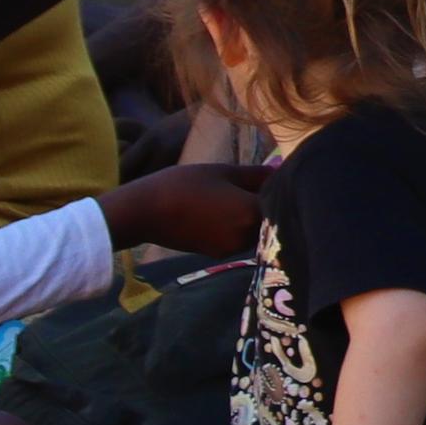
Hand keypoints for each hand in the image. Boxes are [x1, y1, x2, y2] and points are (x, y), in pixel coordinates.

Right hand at [98, 161, 270, 255]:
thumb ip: (256, 174)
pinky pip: (238, 237)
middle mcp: (245, 237)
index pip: (281, 201)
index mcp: (251, 214)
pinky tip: (223, 208)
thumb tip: (280, 171)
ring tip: (237, 193)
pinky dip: (237, 224)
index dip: (281, 187)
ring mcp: (231, 248)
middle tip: (257, 181)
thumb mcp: (222, 172)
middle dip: (268, 202)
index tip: (276, 173)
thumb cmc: (183, 185)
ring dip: (252, 214)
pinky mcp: (216, 253)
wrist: (144, 213)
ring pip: (254, 230)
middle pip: (269, 219)